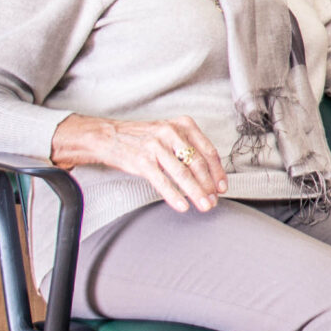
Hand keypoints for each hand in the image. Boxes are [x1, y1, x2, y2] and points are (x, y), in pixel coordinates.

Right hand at [50, 114, 227, 213]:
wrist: (108, 136)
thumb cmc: (142, 138)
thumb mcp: (169, 133)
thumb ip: (188, 147)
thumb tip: (209, 174)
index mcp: (183, 125)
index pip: (208, 151)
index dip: (218, 172)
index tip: (222, 187)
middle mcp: (171, 133)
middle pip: (198, 164)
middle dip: (209, 186)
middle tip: (214, 201)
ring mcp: (156, 146)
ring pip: (183, 173)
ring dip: (196, 193)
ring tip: (204, 205)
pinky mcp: (142, 161)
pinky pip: (162, 181)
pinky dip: (174, 195)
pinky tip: (183, 206)